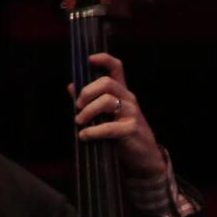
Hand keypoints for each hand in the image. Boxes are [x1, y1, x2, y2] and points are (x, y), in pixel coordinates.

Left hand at [70, 53, 166, 178]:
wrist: (145, 156)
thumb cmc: (124, 135)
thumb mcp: (108, 115)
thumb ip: (90, 101)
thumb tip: (71, 86)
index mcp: (123, 92)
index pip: (116, 67)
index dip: (103, 59)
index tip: (89, 60)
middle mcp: (129, 99)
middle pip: (106, 82)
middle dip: (87, 92)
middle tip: (78, 106)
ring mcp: (132, 113)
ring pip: (107, 101)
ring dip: (88, 111)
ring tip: (79, 122)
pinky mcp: (131, 129)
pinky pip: (108, 127)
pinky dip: (93, 131)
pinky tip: (85, 136)